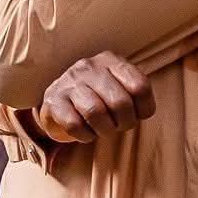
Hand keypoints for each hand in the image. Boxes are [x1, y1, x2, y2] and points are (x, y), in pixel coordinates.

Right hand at [37, 51, 154, 143]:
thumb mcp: (118, 86)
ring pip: (95, 112)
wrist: (58, 101)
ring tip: (104, 131)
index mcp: (110, 61)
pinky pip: (74, 125)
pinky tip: (86, 133)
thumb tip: (143, 112)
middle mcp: (89, 67)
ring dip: (105, 130)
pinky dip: (85, 136)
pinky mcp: (53, 101)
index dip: (144, 108)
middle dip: (125, 123)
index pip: (140, 87)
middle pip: (120, 102)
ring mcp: (68, 82)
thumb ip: (135, 93)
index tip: (138, 115)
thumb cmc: (98, 97)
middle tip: (120, 127)